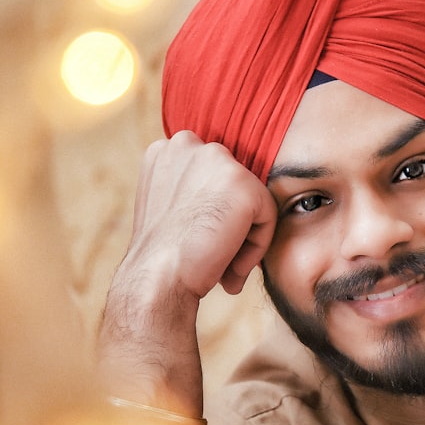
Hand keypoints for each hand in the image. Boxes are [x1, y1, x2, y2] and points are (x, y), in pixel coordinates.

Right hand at [127, 130, 276, 298]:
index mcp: (167, 149)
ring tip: (221, 263)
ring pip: (253, 201)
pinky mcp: (242, 184)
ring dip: (244, 235)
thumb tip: (225, 197)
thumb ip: (194, 189)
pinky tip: (230, 264)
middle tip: (213, 255)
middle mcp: (189, 144)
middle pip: (235, 185)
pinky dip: (256, 247)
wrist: (156, 280)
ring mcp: (216, 160)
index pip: (214, 176)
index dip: (213, 212)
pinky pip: (268, 217)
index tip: (201, 241)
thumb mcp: (170, 207)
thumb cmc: (163, 256)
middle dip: (230, 222)